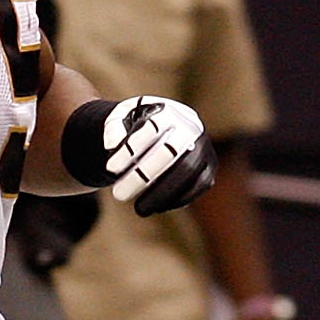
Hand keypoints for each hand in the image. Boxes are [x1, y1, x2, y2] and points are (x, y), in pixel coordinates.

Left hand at [98, 96, 218, 215]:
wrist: (160, 128)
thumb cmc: (136, 126)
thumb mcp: (120, 120)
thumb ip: (113, 128)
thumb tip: (113, 144)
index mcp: (167, 111)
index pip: (151, 129)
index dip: (130, 149)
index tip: (110, 168)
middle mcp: (190, 126)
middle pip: (169, 153)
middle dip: (142, 177)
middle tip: (118, 195)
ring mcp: (203, 146)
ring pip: (188, 172)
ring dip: (162, 194)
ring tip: (139, 209)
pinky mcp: (209, 166)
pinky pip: (200, 184)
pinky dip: (179, 199)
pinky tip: (157, 208)